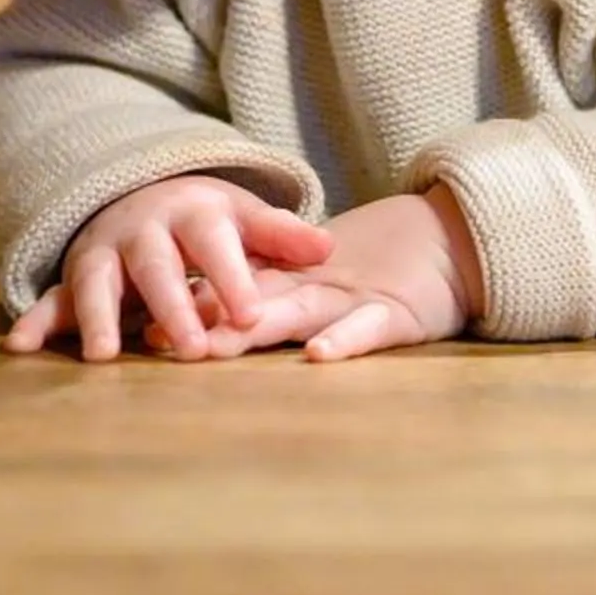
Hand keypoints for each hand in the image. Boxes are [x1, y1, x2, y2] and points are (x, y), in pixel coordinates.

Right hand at [6, 175, 333, 361]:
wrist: (142, 192)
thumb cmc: (206, 220)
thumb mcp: (244, 217)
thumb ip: (281, 236)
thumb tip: (327, 247)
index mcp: (193, 213)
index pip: (215, 243)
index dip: (232, 277)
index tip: (250, 316)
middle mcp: (143, 230)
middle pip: (156, 267)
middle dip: (171, 306)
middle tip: (190, 350)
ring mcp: (104, 251)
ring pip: (98, 281)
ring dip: (99, 318)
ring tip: (104, 358)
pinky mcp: (75, 275)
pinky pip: (52, 297)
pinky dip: (35, 321)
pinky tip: (19, 348)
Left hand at [158, 187, 485, 363]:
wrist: (455, 236)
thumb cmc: (384, 265)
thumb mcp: (323, 281)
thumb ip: (276, 298)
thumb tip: (207, 322)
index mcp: (295, 280)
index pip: (233, 289)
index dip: (188, 305)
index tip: (140, 329)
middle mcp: (315, 287)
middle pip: (250, 301)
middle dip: (202, 320)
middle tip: (156, 341)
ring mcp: (354, 298)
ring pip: (297, 311)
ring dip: (254, 328)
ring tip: (214, 347)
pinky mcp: (398, 315)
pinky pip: (368, 329)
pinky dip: (345, 341)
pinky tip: (319, 357)